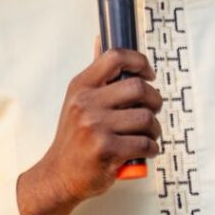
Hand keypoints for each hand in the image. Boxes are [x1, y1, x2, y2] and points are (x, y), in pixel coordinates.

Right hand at [17, 48, 161, 214]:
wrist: (58, 176)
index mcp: (80, 87)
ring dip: (155, 129)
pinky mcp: (107, 151)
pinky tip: (145, 150)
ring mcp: (96, 128)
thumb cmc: (74, 138)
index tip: (148, 74)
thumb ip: (95, 74)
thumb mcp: (77, 101)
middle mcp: (86, 104)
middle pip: (139, 88)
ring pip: (146, 118)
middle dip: (155, 100)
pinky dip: (152, 148)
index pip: (115, 56)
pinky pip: (146, 144)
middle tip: (153, 110)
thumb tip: (100, 39)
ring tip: (148, 134)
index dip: (140, 61)